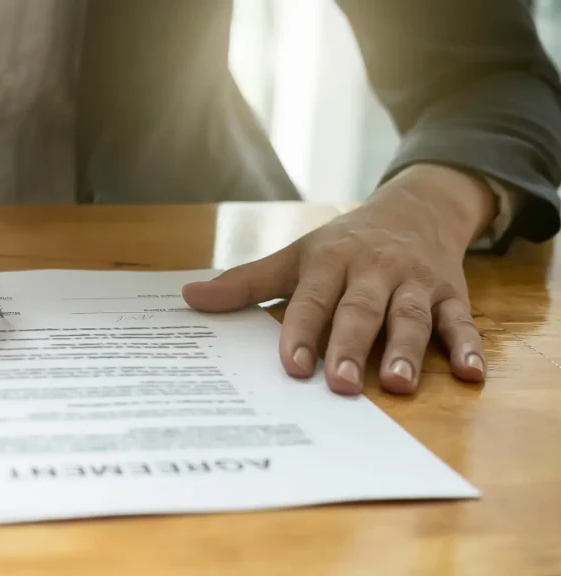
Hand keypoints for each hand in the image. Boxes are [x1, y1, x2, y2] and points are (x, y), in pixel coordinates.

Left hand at [183, 164, 498, 394]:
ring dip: (407, 351)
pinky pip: (461, 320)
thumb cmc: (343, 243)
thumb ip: (246, 282)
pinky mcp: (451, 292)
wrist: (415, 207)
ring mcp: (414, 282)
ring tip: (398, 384)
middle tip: (338, 385)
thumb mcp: (295, 256)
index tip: (290, 366)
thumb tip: (189, 298)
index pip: (311, 300)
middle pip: (361, 311)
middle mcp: (373, 270)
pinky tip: (472, 374)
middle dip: (350, 347)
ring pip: (412, 317)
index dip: (301, 332)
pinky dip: (468, 346)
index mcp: (329, 261)